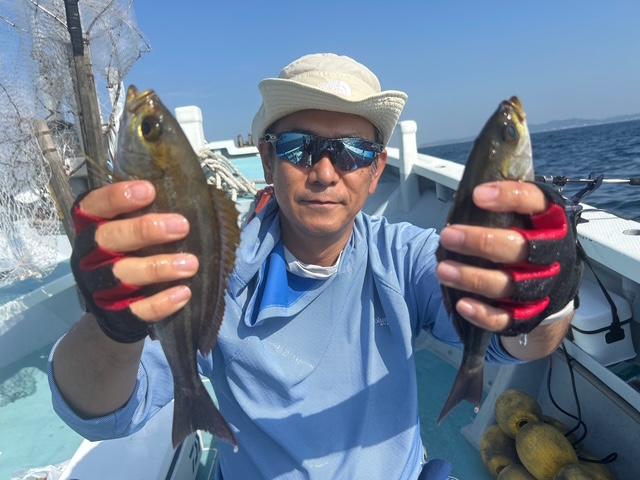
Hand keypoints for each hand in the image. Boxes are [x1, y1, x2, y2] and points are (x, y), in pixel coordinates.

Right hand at [70, 181, 197, 341]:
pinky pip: (135, 310)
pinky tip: (183, 293)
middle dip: (144, 230)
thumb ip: (146, 213)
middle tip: (182, 225)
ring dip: (158, 267)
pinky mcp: (114, 314)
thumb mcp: (130, 230)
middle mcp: (87, 256)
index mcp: (89, 227)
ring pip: (122, 275)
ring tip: (191, 263)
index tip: (148, 190)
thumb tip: (186, 190)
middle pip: (108, 239)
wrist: (116, 309)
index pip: (94, 206)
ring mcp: (98, 287)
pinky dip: (160, 303)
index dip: (117, 197)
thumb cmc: (131, 254)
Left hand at [436, 181, 579, 333]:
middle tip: (448, 234)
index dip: (509, 197)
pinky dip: (483, 313)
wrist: (553, 287)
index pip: (536, 203)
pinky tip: (462, 303)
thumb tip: (477, 171)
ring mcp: (542, 287)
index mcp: (551, 222)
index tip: (478, 195)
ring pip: (509, 285)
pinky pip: (506, 318)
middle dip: (481, 241)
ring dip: (473, 277)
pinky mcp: (528, 315)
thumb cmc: (528, 239)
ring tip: (442, 269)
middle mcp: (552, 254)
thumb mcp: (526, 216)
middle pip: (520, 248)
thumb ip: (505, 199)